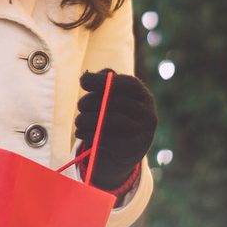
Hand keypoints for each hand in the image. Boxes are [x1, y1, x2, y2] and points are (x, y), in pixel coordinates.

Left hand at [73, 69, 156, 193]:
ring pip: (114, 121)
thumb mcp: (113, 97)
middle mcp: (148, 113)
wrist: (128, 150)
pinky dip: (91, 135)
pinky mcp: (134, 150)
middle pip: (118, 102)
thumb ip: (103, 83)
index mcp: (143, 96)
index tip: (82, 82)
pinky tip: (80, 133)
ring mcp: (144, 132)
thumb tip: (85, 76)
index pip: (128, 83)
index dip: (104, 81)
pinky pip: (111, 140)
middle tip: (79, 105)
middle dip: (93, 102)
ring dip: (89, 119)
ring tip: (77, 121)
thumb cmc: (116, 115)